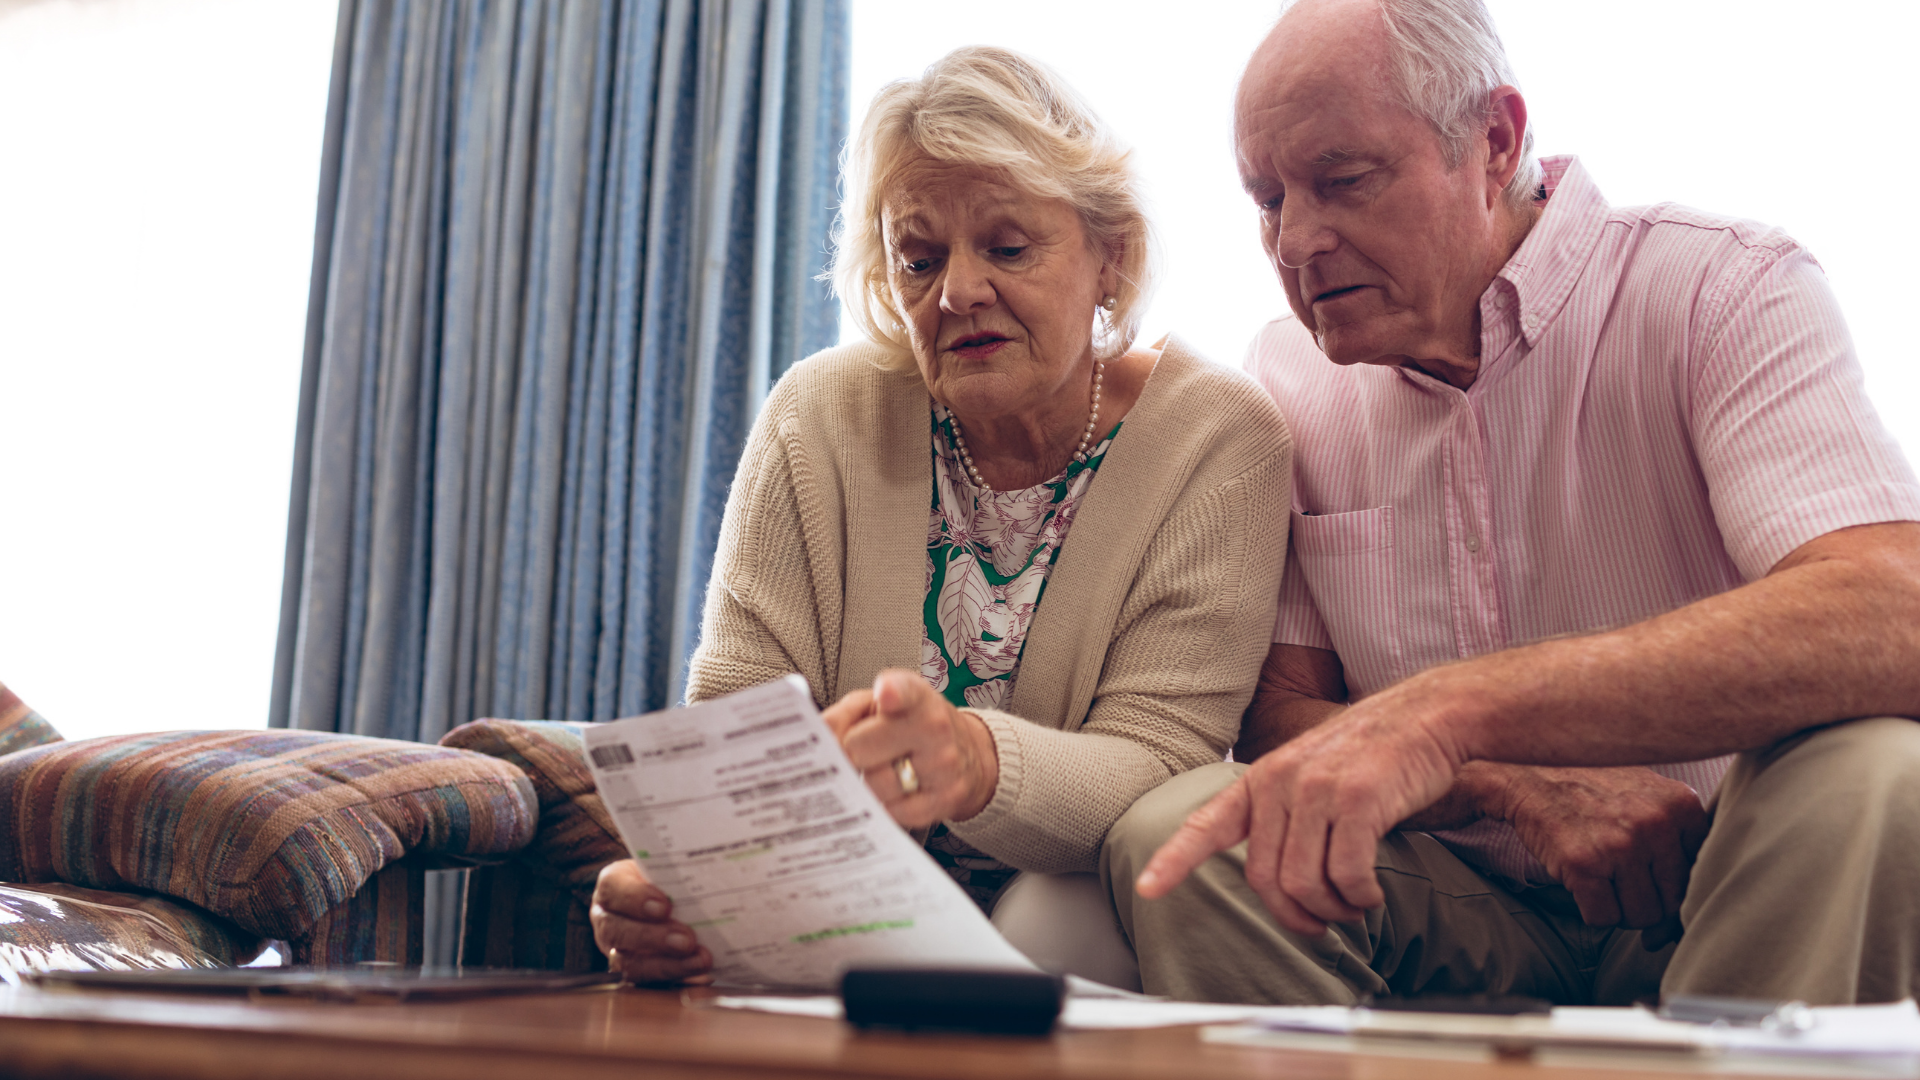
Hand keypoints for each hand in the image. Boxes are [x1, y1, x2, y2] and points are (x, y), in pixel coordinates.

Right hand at [589, 859, 712, 983]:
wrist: (666, 900)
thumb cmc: (667, 880)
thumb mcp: (669, 869)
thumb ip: (682, 872)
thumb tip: (720, 870)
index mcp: (613, 884)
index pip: (613, 887)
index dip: (635, 898)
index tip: (665, 906)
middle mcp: (607, 917)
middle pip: (617, 930)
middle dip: (653, 937)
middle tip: (687, 940)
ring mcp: (614, 947)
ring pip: (628, 962)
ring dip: (666, 963)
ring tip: (698, 960)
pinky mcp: (632, 969)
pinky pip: (646, 979)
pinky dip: (673, 975)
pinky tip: (697, 970)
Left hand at [822, 669, 998, 827]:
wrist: (969, 756)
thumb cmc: (913, 727)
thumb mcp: (880, 705)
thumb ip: (845, 713)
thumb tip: (816, 735)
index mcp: (915, 697)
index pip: (904, 691)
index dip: (893, 693)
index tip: (886, 695)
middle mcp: (934, 727)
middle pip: (860, 747)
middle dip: (853, 752)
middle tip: (865, 750)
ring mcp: (942, 765)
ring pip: (873, 785)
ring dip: (868, 783)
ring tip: (884, 769)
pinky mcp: (944, 800)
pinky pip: (891, 812)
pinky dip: (885, 806)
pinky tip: (897, 790)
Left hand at [1136, 681, 1465, 935]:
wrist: (1424, 716)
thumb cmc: (1371, 755)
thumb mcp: (1310, 774)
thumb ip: (1284, 817)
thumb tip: (1277, 882)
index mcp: (1261, 779)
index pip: (1207, 824)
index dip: (1174, 860)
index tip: (1148, 889)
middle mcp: (1280, 782)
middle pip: (1265, 878)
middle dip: (1294, 915)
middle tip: (1322, 923)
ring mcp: (1316, 790)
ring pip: (1303, 884)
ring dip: (1331, 910)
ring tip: (1352, 906)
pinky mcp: (1356, 801)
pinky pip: (1345, 875)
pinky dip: (1358, 897)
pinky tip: (1370, 894)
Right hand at [1494, 764, 1708, 930]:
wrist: (1532, 772)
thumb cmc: (1593, 790)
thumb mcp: (1651, 796)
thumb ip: (1678, 842)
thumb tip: (1679, 922)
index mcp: (1681, 805)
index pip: (1699, 877)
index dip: (1675, 891)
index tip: (1655, 889)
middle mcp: (1656, 823)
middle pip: (1671, 903)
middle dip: (1646, 905)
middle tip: (1622, 885)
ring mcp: (1620, 844)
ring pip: (1640, 917)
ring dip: (1619, 910)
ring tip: (1603, 881)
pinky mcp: (1583, 863)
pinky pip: (1603, 918)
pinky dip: (1592, 912)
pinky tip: (1583, 884)